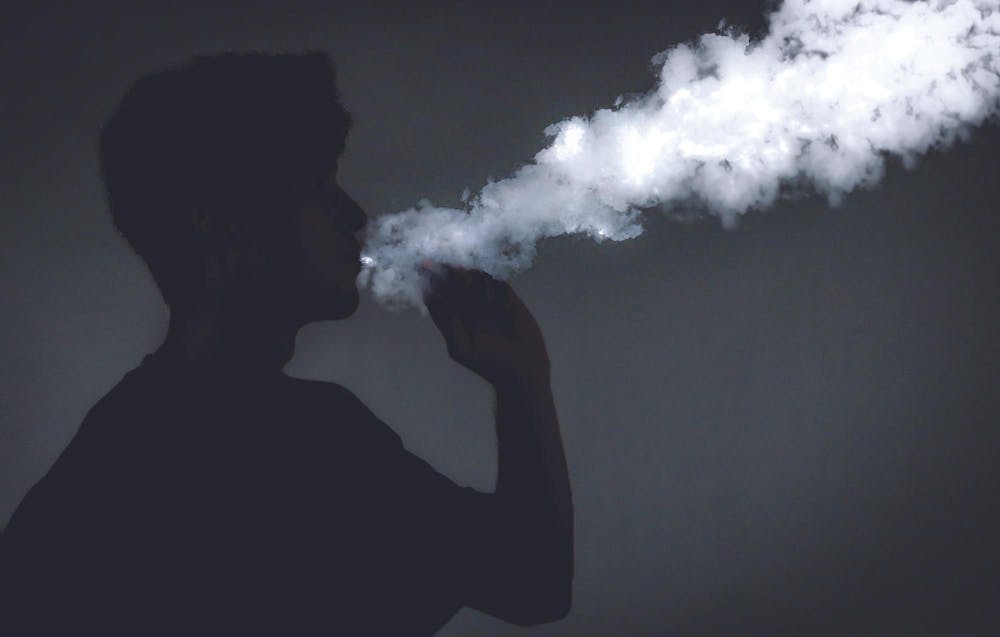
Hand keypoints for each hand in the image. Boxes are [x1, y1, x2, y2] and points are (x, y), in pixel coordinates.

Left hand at [424, 266, 550, 386]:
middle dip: (452, 273)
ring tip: (470, 278)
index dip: (432, 280)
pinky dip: (495, 284)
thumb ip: (446, 324)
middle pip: (457, 282)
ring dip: (474, 276)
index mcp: (455, 316)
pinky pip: (500, 283)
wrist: (522, 368)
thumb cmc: (488, 362)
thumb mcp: (461, 348)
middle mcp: (470, 306)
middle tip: (454, 269)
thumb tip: (430, 298)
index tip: (426, 267)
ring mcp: (489, 301)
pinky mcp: (509, 299)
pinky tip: (495, 297)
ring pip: (478, 278)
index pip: (440, 293)